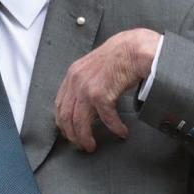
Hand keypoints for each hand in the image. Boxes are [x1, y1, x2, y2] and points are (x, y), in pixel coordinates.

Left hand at [54, 28, 159, 151]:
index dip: (63, 122)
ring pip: (80, 122)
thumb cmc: (119, 56)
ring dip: (86, 138)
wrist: (134, 48)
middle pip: (66, 117)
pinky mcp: (102, 95)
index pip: (60, 104)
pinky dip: (114, 128)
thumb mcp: (94, 67)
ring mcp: (87, 88)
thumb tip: (87, 104)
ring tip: (92, 146)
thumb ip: (86, 81)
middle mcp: (76, 81)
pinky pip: (106, 119)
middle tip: (81, 145)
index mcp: (72, 74)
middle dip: (72, 135)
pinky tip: (121, 132)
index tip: (69, 132)